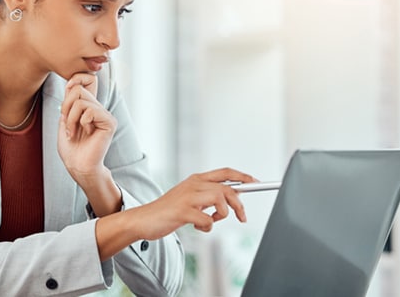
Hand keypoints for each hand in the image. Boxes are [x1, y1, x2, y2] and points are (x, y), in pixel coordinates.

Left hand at [57, 73, 116, 186]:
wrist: (77, 165)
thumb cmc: (70, 147)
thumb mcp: (65, 119)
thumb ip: (70, 101)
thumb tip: (72, 82)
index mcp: (89, 106)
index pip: (88, 80)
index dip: (75, 80)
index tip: (65, 96)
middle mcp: (99, 108)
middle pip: (79, 89)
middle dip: (66, 106)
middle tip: (66, 123)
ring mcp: (105, 114)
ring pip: (82, 100)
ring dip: (70, 118)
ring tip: (72, 131)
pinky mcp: (109, 122)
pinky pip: (90, 110)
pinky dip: (81, 122)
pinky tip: (85, 132)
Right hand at [133, 168, 255, 239]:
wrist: (143, 219)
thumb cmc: (168, 211)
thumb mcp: (189, 198)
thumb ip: (207, 196)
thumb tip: (232, 198)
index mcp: (195, 179)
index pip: (225, 172)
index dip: (243, 177)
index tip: (256, 183)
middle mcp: (193, 185)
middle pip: (227, 188)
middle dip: (239, 204)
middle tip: (242, 218)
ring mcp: (187, 197)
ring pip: (220, 199)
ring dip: (223, 214)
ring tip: (212, 221)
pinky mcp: (182, 211)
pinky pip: (207, 219)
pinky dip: (207, 226)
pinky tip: (197, 226)